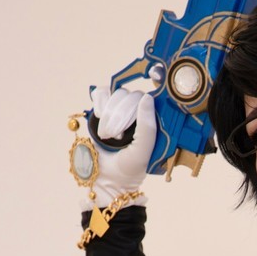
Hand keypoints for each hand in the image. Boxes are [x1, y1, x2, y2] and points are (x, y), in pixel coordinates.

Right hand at [73, 65, 163, 209]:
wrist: (105, 180)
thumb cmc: (129, 170)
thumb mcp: (144, 151)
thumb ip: (148, 127)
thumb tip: (147, 98)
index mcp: (153, 122)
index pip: (156, 96)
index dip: (156, 81)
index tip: (154, 75)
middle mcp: (137, 113)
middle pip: (132, 95)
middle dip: (123, 114)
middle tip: (118, 136)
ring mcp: (119, 109)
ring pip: (117, 93)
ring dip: (111, 113)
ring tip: (109, 135)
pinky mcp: (101, 109)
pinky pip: (101, 93)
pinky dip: (100, 104)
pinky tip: (100, 120)